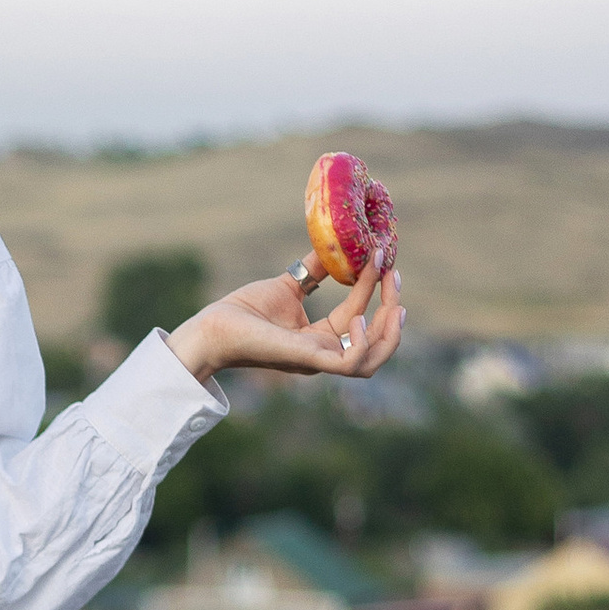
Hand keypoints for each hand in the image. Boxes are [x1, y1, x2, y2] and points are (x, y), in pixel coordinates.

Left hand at [167, 259, 404, 386]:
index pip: (361, 317)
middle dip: (392, 310)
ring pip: (372, 362)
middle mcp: (323, 354)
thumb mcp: (288, 284)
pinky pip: (351, 364)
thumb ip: (313, 270)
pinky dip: (363, 343)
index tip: (385, 261)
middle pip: (375, 342)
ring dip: (389, 332)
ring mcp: (317, 361)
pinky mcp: (307, 360)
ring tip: (391, 298)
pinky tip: (360, 316)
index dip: (376, 292)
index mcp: (320, 339)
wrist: (214, 326)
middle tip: (394, 275)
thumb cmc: (244, 311)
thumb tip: (333, 245)